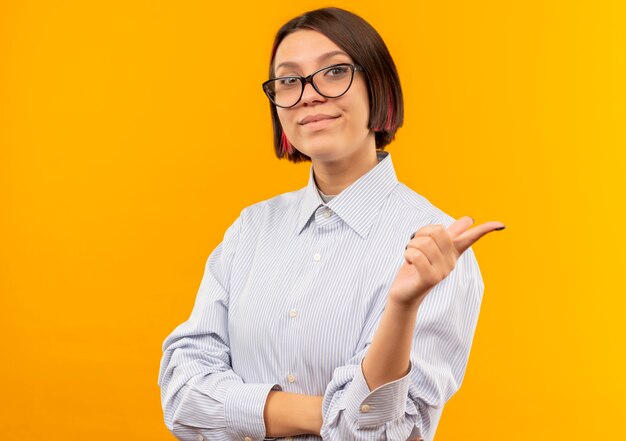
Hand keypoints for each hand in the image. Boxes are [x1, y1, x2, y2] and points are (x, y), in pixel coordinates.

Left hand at [388, 216, 504, 306]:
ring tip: (411, 256)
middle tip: (415, 246)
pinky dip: (407, 255)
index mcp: (453, 253)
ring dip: (411, 246)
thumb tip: (469, 220)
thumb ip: (450, 234)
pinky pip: (416, 255)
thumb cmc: (416, 268)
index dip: (486, 229)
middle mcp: (451, 262)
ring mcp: (443, 272)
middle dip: (420, 234)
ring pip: (424, 242)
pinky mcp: (430, 279)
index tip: (501, 224)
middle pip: (437, 231)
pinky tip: (409, 263)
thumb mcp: (432, 248)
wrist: (404, 293)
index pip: (472, 237)